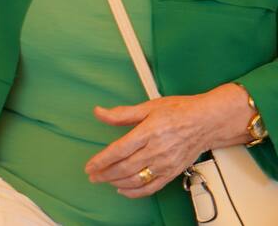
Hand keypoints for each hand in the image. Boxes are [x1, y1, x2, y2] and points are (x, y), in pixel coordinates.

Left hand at [85, 83, 254, 196]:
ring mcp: (166, 164)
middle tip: (92, 175)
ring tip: (104, 180)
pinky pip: (152, 187)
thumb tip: (100, 112)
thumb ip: (122, 113)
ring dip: (117, 182)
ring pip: (137, 179)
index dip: (102, 160)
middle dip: (105, 173)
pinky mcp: (173, 172)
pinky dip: (136, 192)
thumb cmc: (180, 112)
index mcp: (148, 132)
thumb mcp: (148, 106)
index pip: (119, 150)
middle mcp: (157, 151)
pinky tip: (124, 189)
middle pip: (125, 167)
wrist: (208, 122)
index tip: (90, 165)